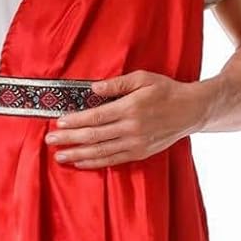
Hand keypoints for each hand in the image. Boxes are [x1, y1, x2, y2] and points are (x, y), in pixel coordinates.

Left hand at [44, 69, 210, 168]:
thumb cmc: (166, 90)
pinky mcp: (140, 153)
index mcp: (130, 108)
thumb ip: (116, 85)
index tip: (58, 123)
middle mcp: (131, 128)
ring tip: (60, 156)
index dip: (75, 121)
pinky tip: (81, 162)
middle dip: (69, 139)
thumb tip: (93, 89)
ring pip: (101, 152)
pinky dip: (95, 163)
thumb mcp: (143, 78)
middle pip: (94, 136)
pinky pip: (113, 161)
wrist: (191, 110)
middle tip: (50, 141)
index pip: (95, 117)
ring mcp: (136, 143)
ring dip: (78, 155)